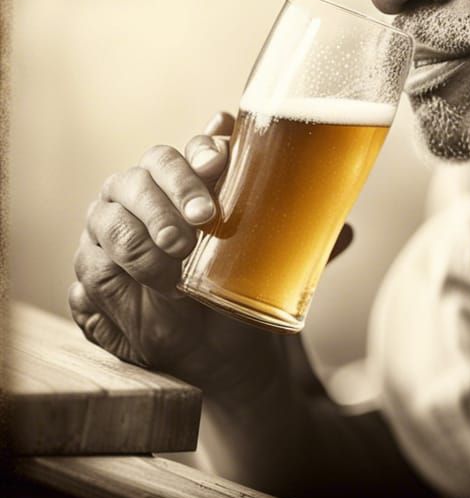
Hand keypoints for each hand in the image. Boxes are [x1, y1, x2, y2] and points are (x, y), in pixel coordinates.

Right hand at [70, 111, 353, 393]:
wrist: (217, 352)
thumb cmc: (246, 287)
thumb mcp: (279, 261)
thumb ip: (306, 238)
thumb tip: (351, 229)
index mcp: (195, 178)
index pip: (195, 147)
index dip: (206, 145)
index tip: (223, 155)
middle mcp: (150, 193)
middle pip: (148, 169)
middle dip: (174, 186)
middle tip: (202, 217)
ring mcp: (115, 226)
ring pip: (112, 208)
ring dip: (144, 227)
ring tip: (175, 254)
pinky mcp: (92, 268)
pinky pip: (90, 258)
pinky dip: (117, 264)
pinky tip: (146, 275)